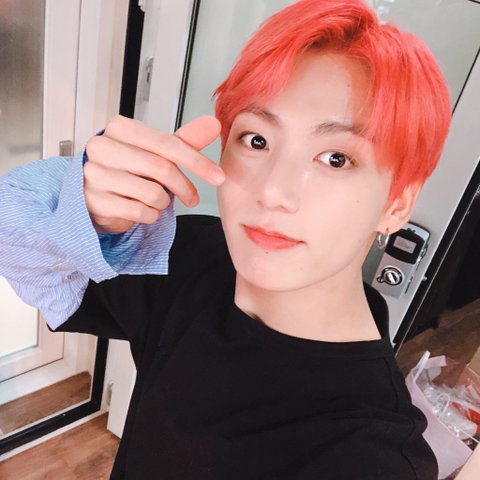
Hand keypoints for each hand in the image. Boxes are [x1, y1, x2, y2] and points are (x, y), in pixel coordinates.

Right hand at [83, 115, 223, 233]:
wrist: (97, 192)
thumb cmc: (130, 169)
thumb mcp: (157, 152)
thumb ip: (185, 140)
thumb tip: (213, 124)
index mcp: (120, 128)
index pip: (167, 143)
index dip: (197, 162)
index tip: (218, 176)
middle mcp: (103, 147)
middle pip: (161, 168)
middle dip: (184, 187)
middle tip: (192, 198)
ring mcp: (95, 175)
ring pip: (152, 193)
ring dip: (163, 202)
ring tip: (157, 199)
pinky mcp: (95, 201)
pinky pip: (139, 212)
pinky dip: (150, 215)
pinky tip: (144, 209)